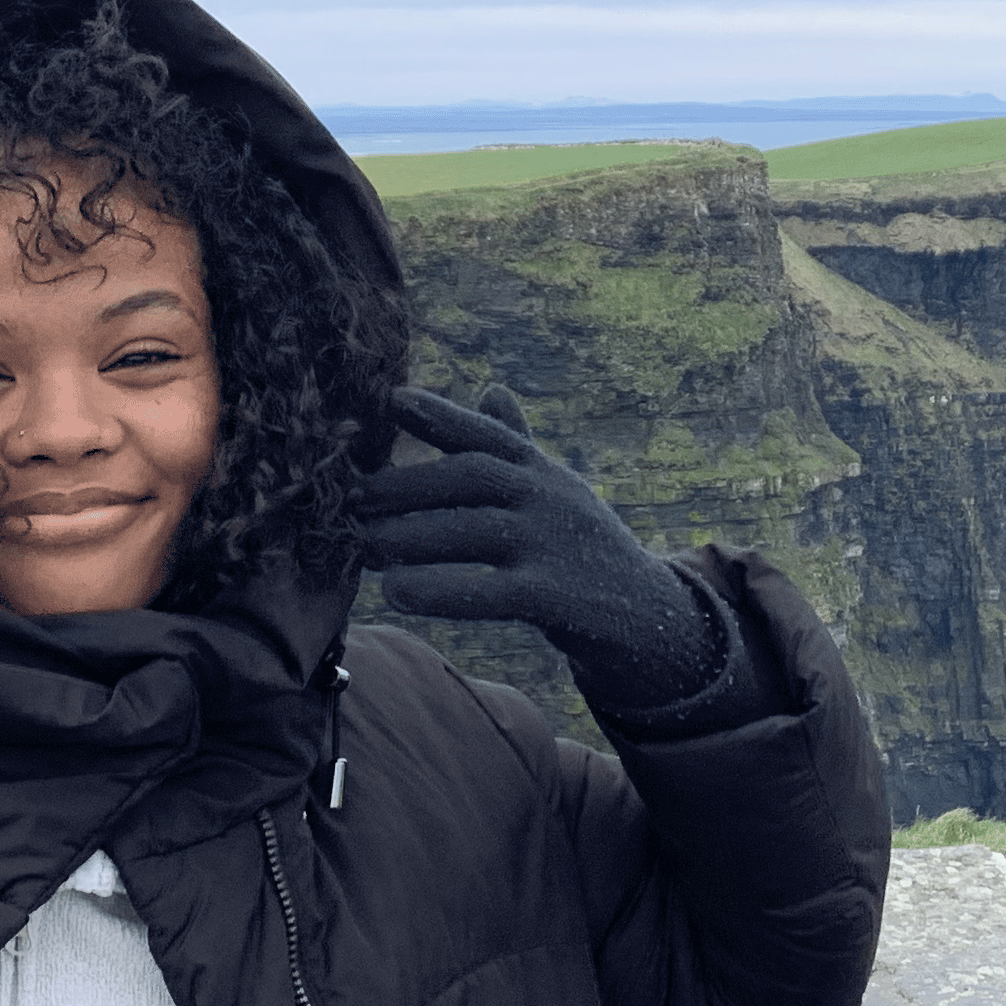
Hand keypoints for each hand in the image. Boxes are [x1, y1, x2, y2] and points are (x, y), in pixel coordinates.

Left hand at [351, 385, 728, 717]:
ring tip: (361, 545)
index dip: (440, 415)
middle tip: (350, 498)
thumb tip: (491, 386)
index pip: (488, 434)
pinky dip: (441, 591)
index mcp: (544, 471)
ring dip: (411, 536)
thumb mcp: (556, 491)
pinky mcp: (559, 599)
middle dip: (406, 485)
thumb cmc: (586, 550)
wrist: (654, 619)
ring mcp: (556, 546)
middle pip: (470, 478)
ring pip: (473, 531)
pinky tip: (396, 592)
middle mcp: (550, 497)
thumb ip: (518, 444)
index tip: (390, 399)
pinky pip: (491, 592)